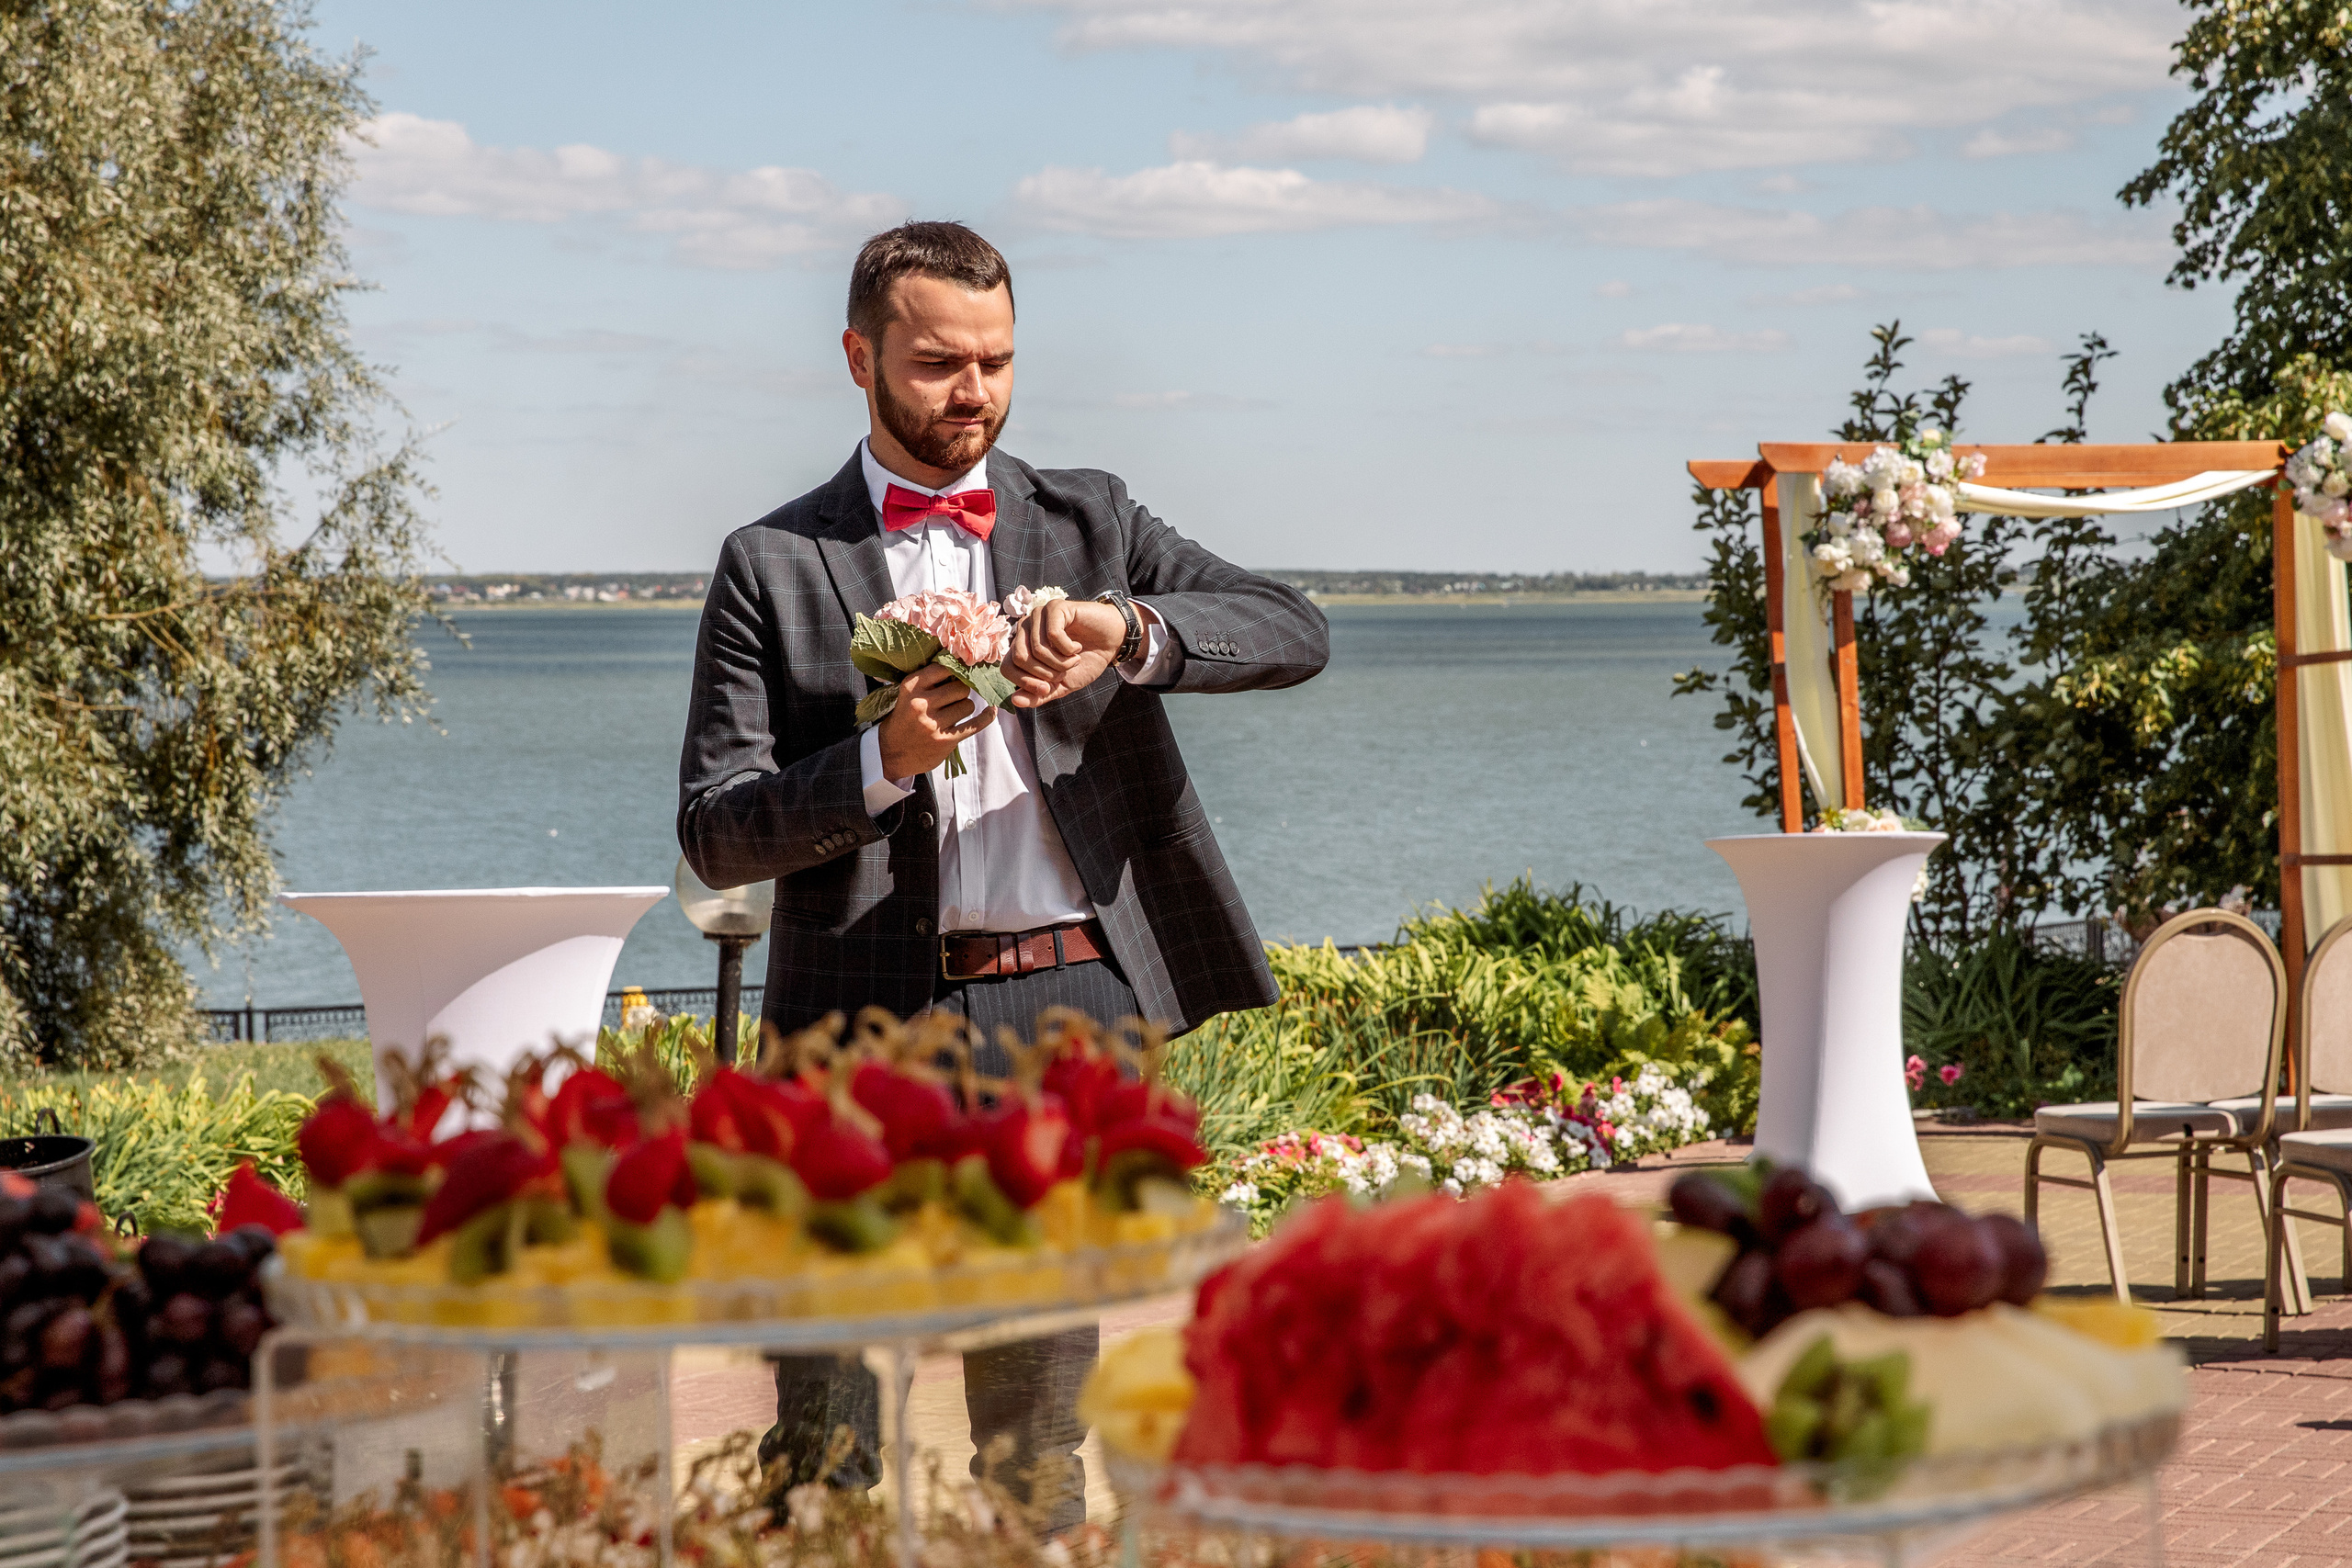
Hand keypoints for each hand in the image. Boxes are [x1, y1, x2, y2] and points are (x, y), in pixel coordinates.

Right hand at [877, 663, 995, 776]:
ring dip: (965, 708)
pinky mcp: (945, 740)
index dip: (955, 669)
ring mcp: (934, 723)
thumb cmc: (904, 719)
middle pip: (960, 687)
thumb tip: (962, 665)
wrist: (891, 753)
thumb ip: (930, 682)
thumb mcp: (908, 695)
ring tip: (954, 713)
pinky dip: (986, 717)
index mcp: (911, 687)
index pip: (943, 668)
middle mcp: (921, 703)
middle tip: (954, 697)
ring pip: (968, 705)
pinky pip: (975, 724)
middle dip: (961, 691)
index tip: (960, 671)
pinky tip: (991, 711)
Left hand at [1006, 598, 1125, 707]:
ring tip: (1074, 659)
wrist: (1111, 643)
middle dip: (1046, 673)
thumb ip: (1038, 695)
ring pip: (1037, 648)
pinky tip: (1077, 647)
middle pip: (1020, 658)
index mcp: (1021, 646)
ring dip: (1061, 662)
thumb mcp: (1060, 686)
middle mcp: (1025, 628)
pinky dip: (1068, 648)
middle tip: (1064, 672)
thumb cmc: (1085, 662)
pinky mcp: (1055, 607)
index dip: (1025, 683)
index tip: (1047, 689)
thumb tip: (1014, 700)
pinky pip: (1053, 634)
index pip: (1007, 667)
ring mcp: (1039, 615)